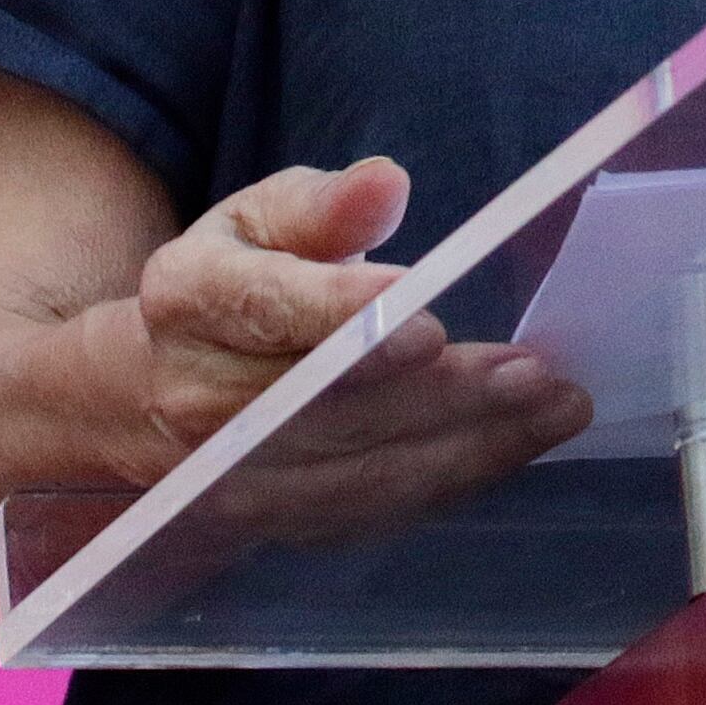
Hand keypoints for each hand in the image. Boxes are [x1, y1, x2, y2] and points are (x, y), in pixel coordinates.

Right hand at [127, 157, 590, 533]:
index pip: (266, 310)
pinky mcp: (277, 521)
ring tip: (552, 409)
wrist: (154, 391)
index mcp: (189, 298)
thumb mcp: (261, 219)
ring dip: (464, 446)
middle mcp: (197, 400)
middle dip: (437, 392)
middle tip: (532, 372)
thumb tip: (384, 184)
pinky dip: (451, 480)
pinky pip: (373, 509)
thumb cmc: (235, 283)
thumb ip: (324, 204)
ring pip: (357, 472)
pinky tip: (515, 446)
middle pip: (324, 408)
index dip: (344, 318)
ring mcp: (233, 477)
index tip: (427, 320)